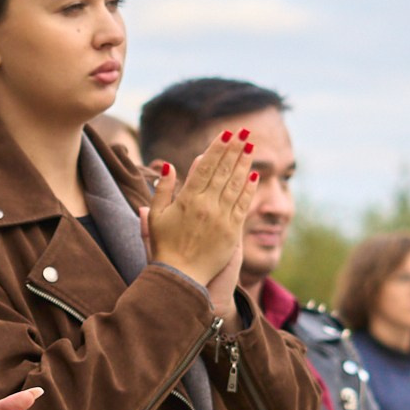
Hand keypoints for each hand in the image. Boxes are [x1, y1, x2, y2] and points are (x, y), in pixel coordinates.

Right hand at [141, 126, 257, 295]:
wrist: (180, 277)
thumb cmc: (164, 247)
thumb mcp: (155, 217)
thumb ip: (162, 190)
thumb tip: (170, 165)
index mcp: (187, 199)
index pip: (205, 166)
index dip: (217, 148)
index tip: (226, 133)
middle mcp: (206, 206)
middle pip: (223, 171)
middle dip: (234, 149)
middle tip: (243, 131)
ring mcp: (221, 218)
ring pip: (235, 185)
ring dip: (244, 164)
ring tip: (251, 146)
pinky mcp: (232, 232)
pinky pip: (243, 206)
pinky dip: (248, 190)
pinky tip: (253, 176)